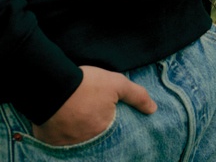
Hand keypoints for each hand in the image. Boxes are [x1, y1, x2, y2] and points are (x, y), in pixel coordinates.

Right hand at [32, 65, 154, 145]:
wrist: (51, 85)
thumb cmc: (86, 84)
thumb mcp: (116, 83)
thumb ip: (137, 96)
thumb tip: (153, 109)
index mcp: (104, 130)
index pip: (113, 133)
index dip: (112, 125)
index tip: (108, 117)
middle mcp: (87, 142)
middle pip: (95, 136)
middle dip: (95, 128)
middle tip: (91, 113)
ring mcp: (68, 144)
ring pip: (78, 140)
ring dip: (80, 131)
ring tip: (79, 116)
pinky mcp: (51, 142)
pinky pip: (61, 142)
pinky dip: (64, 134)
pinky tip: (65, 122)